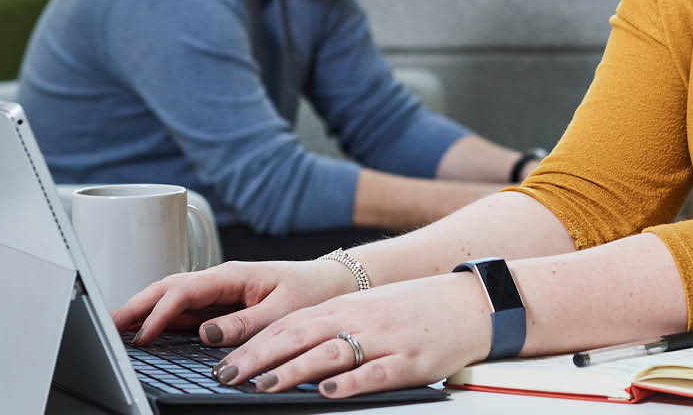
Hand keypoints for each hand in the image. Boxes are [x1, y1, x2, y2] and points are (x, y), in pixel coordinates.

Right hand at [113, 259, 358, 345]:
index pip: (184, 290)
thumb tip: (208, 333)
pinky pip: (186, 308)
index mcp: (232, 275)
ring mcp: (220, 290)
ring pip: (173, 296)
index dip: (159, 312)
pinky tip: (149, 329)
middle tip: (108, 324)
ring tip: (118, 327)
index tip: (142, 334)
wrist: (332, 283)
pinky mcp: (223, 303)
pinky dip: (163, 317)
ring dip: (145, 309)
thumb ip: (246, 323)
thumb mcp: (283, 310)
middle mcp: (221, 279)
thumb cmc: (312, 291)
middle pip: (167, 288)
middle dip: (136, 304)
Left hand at [215, 272, 490, 397]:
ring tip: (265, 384)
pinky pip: (374, 372)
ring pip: (330, 352)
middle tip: (228, 375)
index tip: (224, 360)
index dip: (253, 343)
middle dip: (259, 358)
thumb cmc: (413, 309)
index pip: (288, 324)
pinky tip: (329, 392)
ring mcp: (383, 340)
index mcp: (344, 306)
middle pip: (299, 336)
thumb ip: (327, 325)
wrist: (468, 301)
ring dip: (293, 370)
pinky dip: (350, 382)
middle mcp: (358, 319)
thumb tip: (281, 347)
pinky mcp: (408, 362)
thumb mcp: (365, 308)